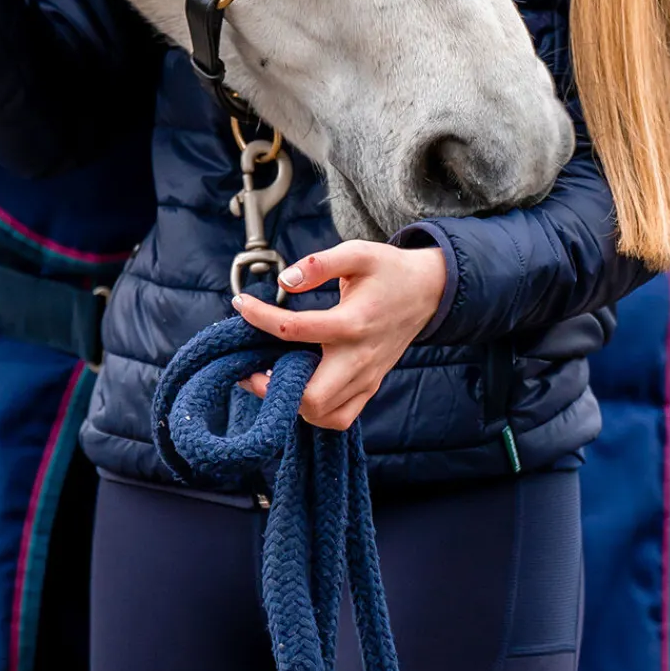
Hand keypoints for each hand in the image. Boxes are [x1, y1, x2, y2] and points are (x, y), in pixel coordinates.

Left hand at [232, 240, 446, 430]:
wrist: (428, 291)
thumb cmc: (389, 270)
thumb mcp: (357, 253)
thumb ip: (319, 264)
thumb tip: (284, 280)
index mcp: (352, 323)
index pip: (295, 329)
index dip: (260, 317)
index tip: (241, 303)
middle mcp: (359, 358)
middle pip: (313, 397)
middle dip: (273, 387)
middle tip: (250, 367)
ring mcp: (366, 378)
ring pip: (324, 413)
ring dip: (292, 403)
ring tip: (271, 377)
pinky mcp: (370, 386)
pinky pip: (339, 417)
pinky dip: (314, 412)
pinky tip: (297, 388)